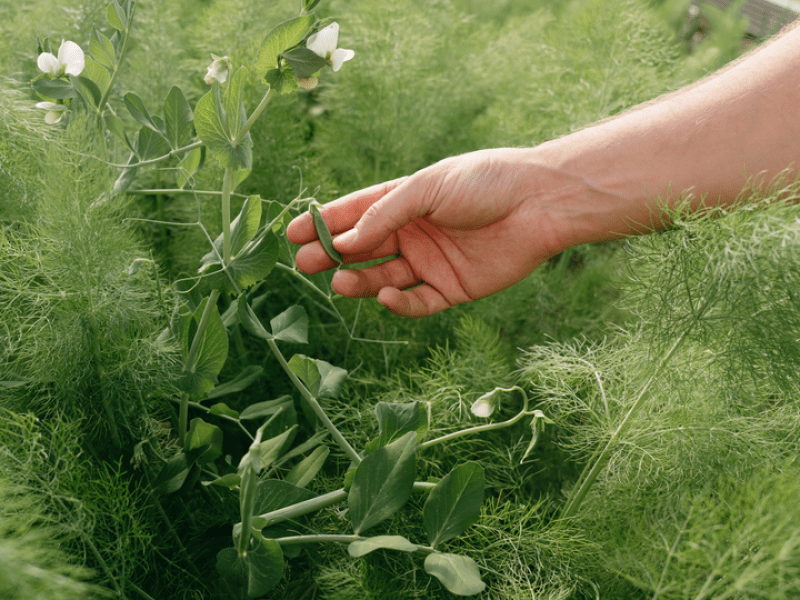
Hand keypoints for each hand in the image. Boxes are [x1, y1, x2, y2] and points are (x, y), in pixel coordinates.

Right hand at [286, 149, 576, 316]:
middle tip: (305, 262)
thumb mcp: (427, 187)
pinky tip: (384, 294)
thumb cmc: (484, 182)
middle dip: (333, 254)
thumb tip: (344, 239)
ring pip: (384, 277)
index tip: (292, 233)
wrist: (539, 203)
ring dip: (360, 280)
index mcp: (406, 201)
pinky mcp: (453, 289)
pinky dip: (399, 302)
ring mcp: (432, 262)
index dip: (324, 223)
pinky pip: (418, 302)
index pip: (357, 214)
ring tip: (337, 280)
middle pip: (364, 249)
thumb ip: (385, 213)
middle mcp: (414, 233)